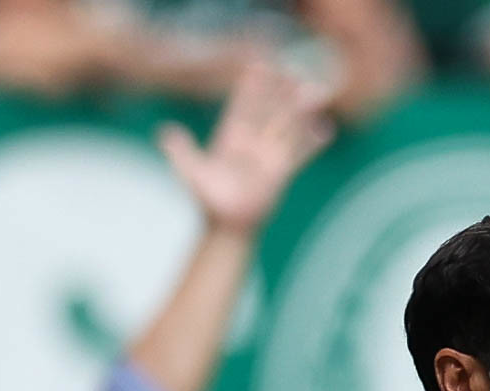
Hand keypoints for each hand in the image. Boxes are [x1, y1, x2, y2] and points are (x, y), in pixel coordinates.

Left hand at [158, 63, 334, 233]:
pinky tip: (325, 130)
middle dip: (280, 91)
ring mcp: (268, 157)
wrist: (226, 226)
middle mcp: (251, 144)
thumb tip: (164, 131)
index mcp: (230, 138)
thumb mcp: (191, 172)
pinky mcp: (280, 173)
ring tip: (313, 91)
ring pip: (287, 128)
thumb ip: (181, 151)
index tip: (257, 66)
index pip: (242, 107)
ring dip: (300, 111)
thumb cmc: (207, 200)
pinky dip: (312, 144)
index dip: (250, 88)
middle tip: (291, 69)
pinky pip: (299, 156)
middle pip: (268, 111)